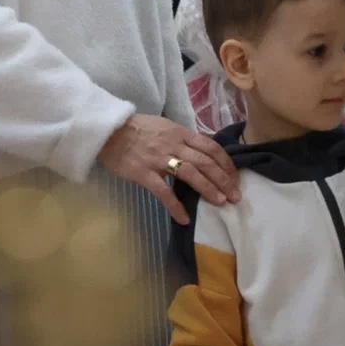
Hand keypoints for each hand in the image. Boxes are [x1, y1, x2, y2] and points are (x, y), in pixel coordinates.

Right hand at [97, 113, 240, 223]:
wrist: (109, 131)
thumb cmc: (136, 129)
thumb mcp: (164, 126)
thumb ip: (182, 139)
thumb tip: (201, 152)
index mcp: (180, 132)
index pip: (210, 147)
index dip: (225, 163)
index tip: (235, 177)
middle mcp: (174, 144)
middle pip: (205, 161)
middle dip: (223, 179)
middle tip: (236, 196)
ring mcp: (159, 159)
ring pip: (191, 174)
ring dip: (208, 189)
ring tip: (221, 202)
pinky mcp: (144, 174)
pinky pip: (163, 192)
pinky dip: (175, 206)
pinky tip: (185, 218)